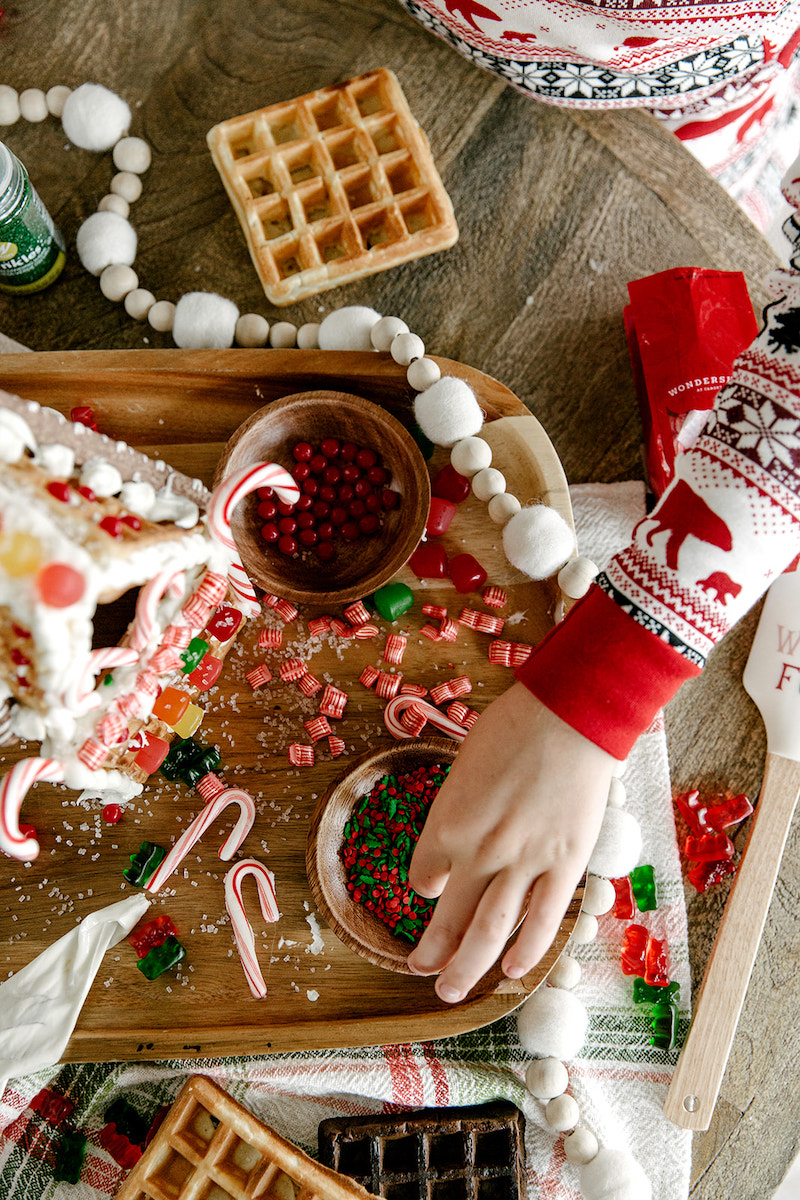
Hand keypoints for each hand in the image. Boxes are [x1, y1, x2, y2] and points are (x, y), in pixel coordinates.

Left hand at [406, 682, 615, 1002]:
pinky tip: (511, 972)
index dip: (424, 887)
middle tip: (421, 972)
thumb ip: (456, 813)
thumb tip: (450, 846)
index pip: (422, 876)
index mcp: (446, 823)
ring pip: (491, 932)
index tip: (429, 891)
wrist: (569, 716)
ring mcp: (524, 862)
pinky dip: (526, 951)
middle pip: (449, 917)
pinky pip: (542, 920)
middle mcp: (479, 852)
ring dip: (467, 967)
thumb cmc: (512, 729)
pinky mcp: (565, 864)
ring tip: (450, 992)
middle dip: (432, 953)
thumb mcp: (463, 767)